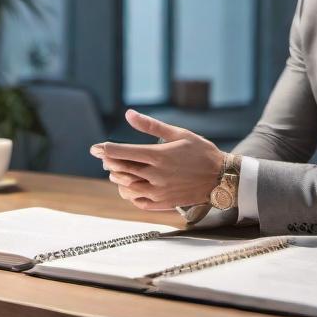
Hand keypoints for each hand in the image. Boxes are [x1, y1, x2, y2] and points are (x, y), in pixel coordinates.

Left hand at [90, 110, 222, 212]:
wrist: (222, 177)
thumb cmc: (200, 151)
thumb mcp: (178, 133)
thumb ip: (151, 125)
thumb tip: (129, 114)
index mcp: (158, 156)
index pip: (122, 153)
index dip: (105, 149)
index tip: (95, 148)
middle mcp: (156, 175)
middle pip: (121, 170)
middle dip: (109, 162)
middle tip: (105, 157)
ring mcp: (159, 191)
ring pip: (127, 187)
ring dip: (117, 178)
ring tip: (117, 171)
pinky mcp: (163, 203)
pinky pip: (138, 202)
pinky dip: (129, 194)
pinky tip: (130, 187)